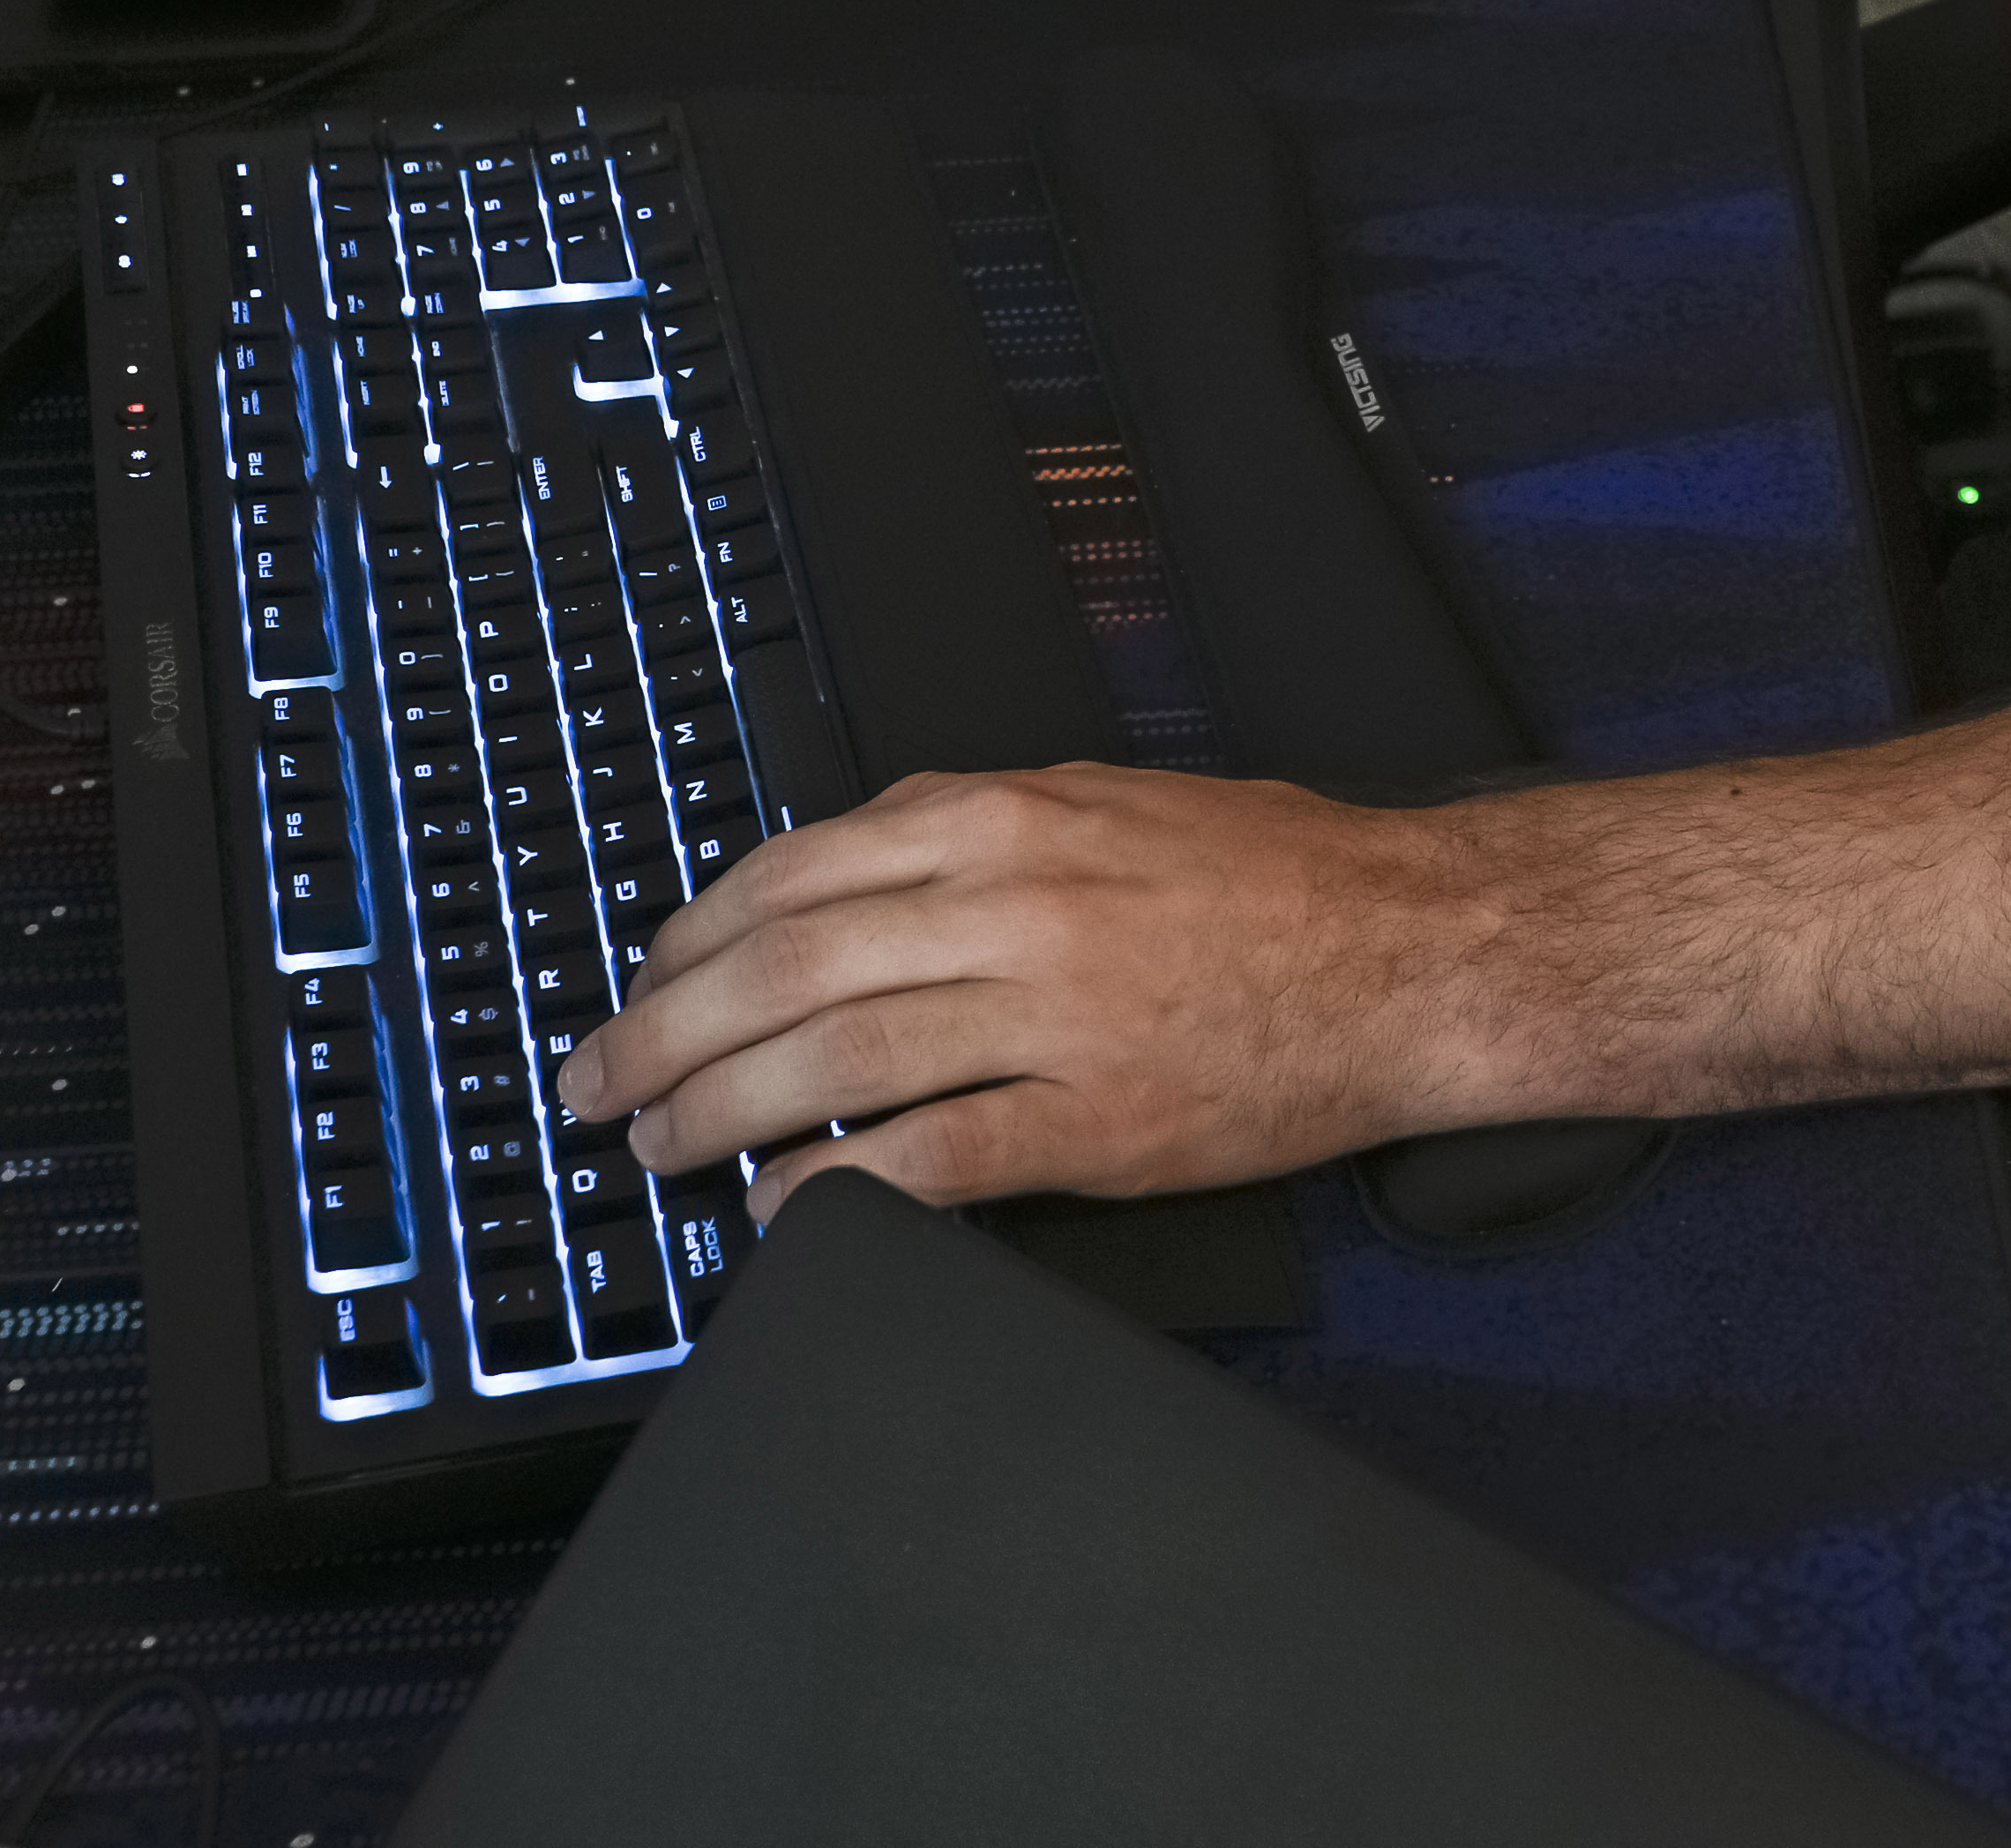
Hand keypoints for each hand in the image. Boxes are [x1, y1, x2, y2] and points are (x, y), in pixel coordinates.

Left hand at [558, 765, 1515, 1217]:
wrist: (1412, 950)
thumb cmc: (1270, 876)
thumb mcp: (1098, 800)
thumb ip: (967, 831)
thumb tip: (836, 882)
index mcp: (998, 817)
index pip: (788, 876)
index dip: (688, 941)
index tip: (641, 985)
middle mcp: (1008, 902)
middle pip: (782, 970)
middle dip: (664, 1033)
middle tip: (598, 1084)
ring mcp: (1050, 1014)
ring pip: (833, 1061)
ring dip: (722, 1112)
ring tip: (661, 1147)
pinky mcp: (1096, 1121)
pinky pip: (932, 1158)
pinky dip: (838, 1188)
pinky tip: (781, 1211)